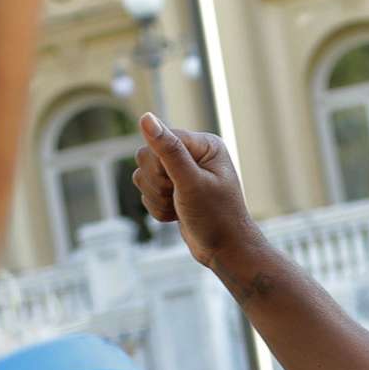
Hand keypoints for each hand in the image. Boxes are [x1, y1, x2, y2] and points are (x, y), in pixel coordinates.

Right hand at [133, 113, 256, 271]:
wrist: (225, 252)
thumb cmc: (216, 218)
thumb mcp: (191, 182)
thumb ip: (168, 150)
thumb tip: (146, 118)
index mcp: (205, 144)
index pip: (160, 138)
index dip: (161, 165)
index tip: (178, 184)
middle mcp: (193, 154)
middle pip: (146, 156)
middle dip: (158, 184)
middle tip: (181, 198)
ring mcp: (182, 172)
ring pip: (143, 176)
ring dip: (157, 198)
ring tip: (180, 209)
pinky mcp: (173, 189)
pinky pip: (147, 191)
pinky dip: (158, 208)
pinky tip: (177, 215)